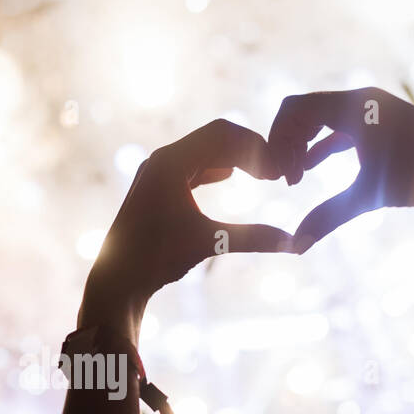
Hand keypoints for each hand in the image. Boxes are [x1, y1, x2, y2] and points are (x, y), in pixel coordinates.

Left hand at [82, 119, 292, 324]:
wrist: (117, 279)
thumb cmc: (158, 258)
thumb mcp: (210, 243)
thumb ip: (253, 238)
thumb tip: (296, 243)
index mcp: (171, 162)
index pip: (224, 134)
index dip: (257, 147)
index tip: (279, 171)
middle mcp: (161, 159)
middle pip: (215, 137)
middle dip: (249, 150)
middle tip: (276, 172)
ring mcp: (156, 172)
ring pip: (203, 151)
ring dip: (233, 158)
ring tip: (261, 175)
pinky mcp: (155, 187)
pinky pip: (191, 165)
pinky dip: (213, 167)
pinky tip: (228, 175)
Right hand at [269, 87, 413, 252]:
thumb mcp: (371, 196)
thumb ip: (329, 217)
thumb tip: (296, 247)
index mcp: (353, 106)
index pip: (293, 109)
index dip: (276, 141)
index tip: (278, 176)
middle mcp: (360, 99)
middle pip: (301, 112)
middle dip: (285, 145)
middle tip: (283, 181)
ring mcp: (371, 109)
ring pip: (318, 119)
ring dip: (301, 146)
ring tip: (295, 180)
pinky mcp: (380, 122)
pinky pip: (337, 127)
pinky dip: (320, 146)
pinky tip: (311, 170)